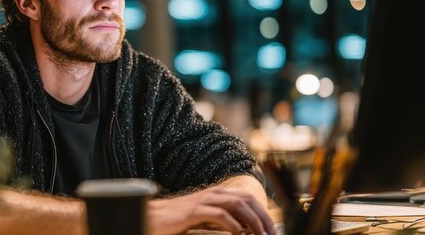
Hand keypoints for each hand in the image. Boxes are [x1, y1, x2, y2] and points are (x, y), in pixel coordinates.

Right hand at [147, 186, 275, 234]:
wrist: (152, 217)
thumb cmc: (178, 221)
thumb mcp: (205, 219)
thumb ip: (223, 221)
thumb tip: (244, 230)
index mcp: (217, 194)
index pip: (248, 199)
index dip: (263, 214)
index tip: (272, 231)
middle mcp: (213, 193)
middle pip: (247, 200)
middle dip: (263, 218)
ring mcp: (204, 200)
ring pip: (238, 205)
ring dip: (253, 222)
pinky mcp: (194, 211)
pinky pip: (220, 215)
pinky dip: (234, 225)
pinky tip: (240, 234)